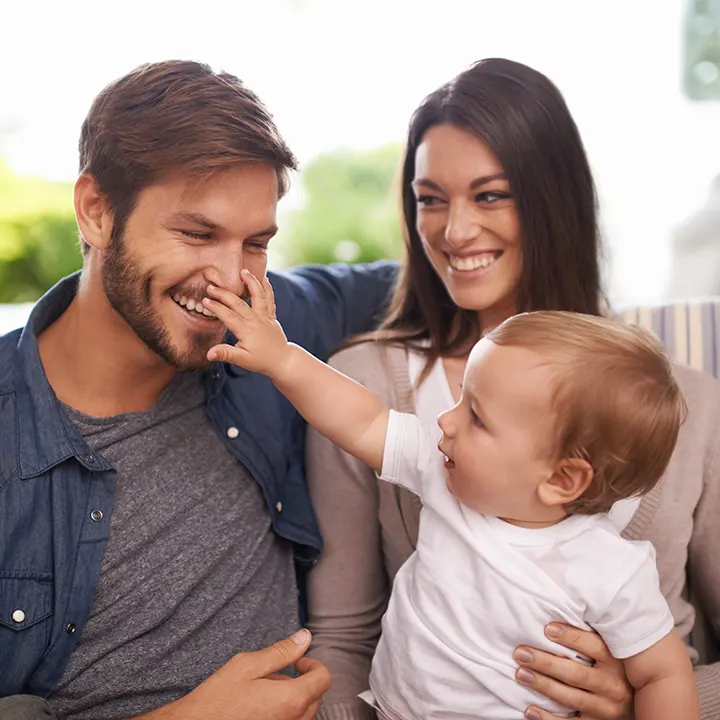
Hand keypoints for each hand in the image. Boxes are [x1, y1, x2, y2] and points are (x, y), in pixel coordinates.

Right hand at [139, 629, 330, 719]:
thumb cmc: (217, 699)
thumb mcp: (248, 665)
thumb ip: (281, 651)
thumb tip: (304, 637)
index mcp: (290, 700)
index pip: (324, 679)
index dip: (313, 664)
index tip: (297, 662)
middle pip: (316, 697)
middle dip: (303, 681)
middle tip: (276, 675)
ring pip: (304, 714)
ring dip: (293, 699)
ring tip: (263, 692)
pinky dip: (283, 713)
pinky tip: (259, 708)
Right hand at [204, 270, 291, 379]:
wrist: (282, 361)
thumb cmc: (261, 361)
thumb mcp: (242, 360)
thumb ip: (226, 354)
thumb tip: (209, 354)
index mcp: (246, 330)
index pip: (228, 315)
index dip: (215, 307)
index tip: (204, 300)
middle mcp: (256, 320)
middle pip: (238, 303)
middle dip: (224, 294)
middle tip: (211, 287)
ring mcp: (265, 317)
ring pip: (259, 296)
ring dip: (251, 282)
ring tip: (243, 271)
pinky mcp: (271, 316)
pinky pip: (270, 300)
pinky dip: (267, 288)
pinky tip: (264, 278)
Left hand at [514, 623, 632, 719]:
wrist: (641, 701)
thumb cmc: (612, 666)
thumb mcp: (610, 649)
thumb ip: (589, 634)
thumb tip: (559, 607)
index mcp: (617, 662)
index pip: (594, 647)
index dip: (570, 637)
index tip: (546, 628)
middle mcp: (614, 686)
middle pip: (577, 674)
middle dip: (546, 663)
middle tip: (521, 653)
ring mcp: (605, 709)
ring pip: (571, 698)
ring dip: (543, 685)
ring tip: (520, 674)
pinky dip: (549, 718)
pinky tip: (530, 710)